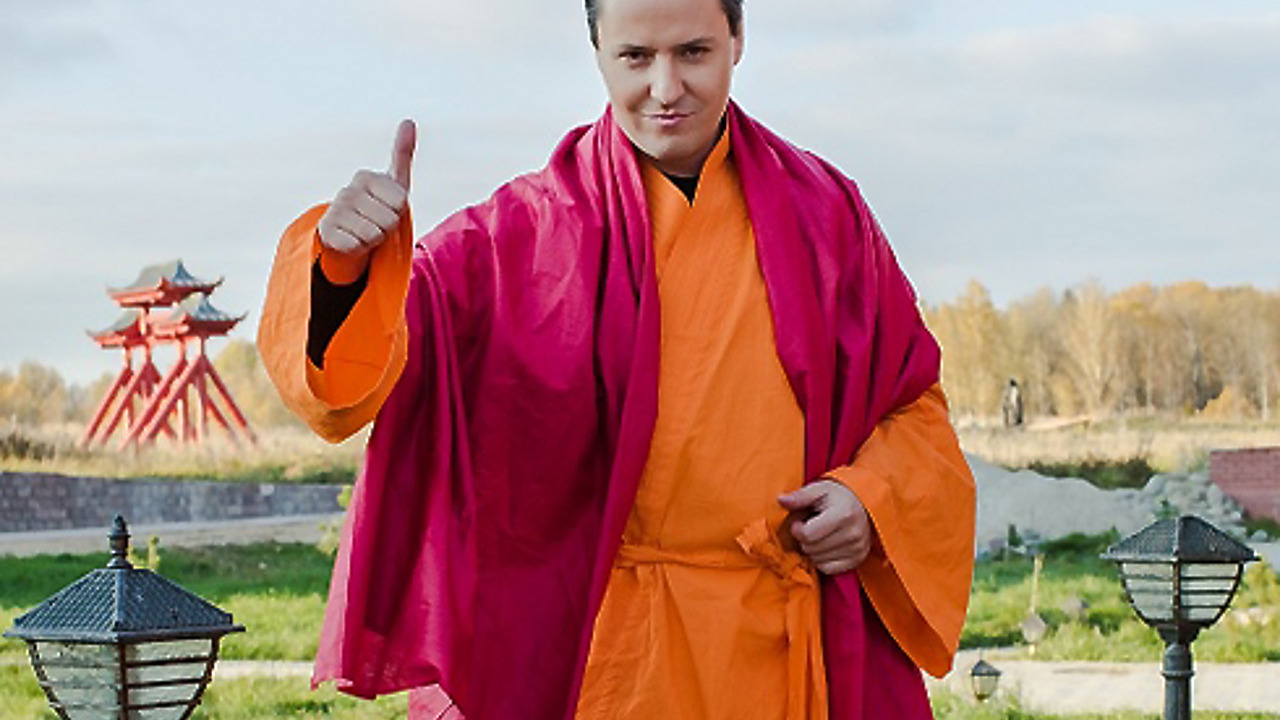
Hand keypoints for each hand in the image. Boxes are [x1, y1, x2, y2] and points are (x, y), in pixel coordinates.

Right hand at [317, 119, 416, 260]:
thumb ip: (402, 153)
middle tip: (376, 224)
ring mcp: (334, 211)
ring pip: (373, 234)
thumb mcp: (395, 183)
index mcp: (365, 177)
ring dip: (374, 240)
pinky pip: (356, 246)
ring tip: (365, 232)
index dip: (400, 212)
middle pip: (389, 220)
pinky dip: (359, 249)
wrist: (351, 235)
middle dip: (388, 228)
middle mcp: (347, 191)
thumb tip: (408, 120)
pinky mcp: (325, 233)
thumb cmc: (378, 208)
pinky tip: (352, 242)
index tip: (388, 208)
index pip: (400, 202)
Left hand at [777, 480, 872, 574]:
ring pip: (817, 560)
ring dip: (812, 549)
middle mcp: (853, 534)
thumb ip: (800, 496)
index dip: (797, 529)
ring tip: (820, 534)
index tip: (800, 522)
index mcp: (843, 514)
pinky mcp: (858, 560)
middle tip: (811, 527)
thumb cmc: (836, 497)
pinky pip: (828, 569)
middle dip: (804, 539)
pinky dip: (821, 560)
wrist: (863, 506)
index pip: (807, 535)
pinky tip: (825, 546)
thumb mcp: (818, 489)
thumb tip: (781, 499)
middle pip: (811, 549)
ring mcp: (857, 549)